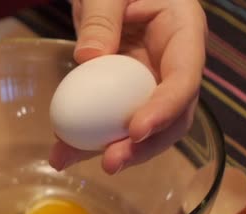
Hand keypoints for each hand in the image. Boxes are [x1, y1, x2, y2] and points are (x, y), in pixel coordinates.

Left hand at [49, 0, 207, 174]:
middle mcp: (173, 66)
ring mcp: (150, 84)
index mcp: (183, 33)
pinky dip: (88, 140)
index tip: (135, 130)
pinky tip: (61, 151)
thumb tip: (88, 58)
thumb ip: (102, 17)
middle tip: (109, 163)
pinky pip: (112, 123)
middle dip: (143, 146)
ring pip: (143, 129)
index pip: (184, 79)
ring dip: (111, 151)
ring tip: (68, 160)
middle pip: (172, 116)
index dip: (165, 110)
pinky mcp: (126, 96)